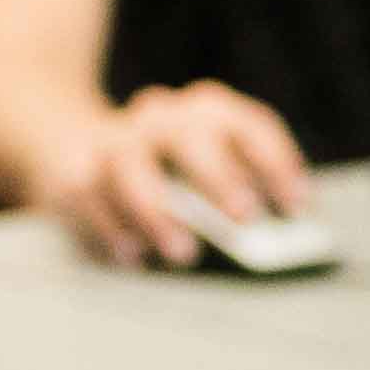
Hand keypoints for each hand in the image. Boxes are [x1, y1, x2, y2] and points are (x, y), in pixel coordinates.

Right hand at [32, 80, 311, 268]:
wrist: (71, 145)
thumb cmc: (166, 173)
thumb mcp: (206, 175)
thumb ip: (237, 202)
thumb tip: (270, 242)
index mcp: (207, 113)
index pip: (248, 125)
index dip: (277, 163)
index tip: (298, 207)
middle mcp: (161, 118)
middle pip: (190, 136)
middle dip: (219, 176)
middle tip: (244, 219)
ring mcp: (115, 141)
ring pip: (131, 163)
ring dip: (158, 210)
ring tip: (183, 252)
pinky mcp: (75, 170)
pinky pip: (88, 194)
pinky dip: (111, 227)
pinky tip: (133, 255)